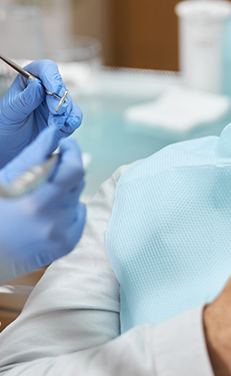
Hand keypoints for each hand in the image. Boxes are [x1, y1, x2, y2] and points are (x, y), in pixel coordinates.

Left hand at [0, 60, 82, 167]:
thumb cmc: (5, 126)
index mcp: (29, 81)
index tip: (55, 89)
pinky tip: (66, 126)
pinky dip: (73, 121)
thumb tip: (38, 84)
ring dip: (65, 113)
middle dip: (59, 99)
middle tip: (55, 111)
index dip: (52, 76)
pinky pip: (75, 117)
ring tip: (55, 124)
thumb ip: (25, 99)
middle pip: (60, 87)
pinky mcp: (65, 120)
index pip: (45, 69)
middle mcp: (46, 91)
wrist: (9, 147)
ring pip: (70, 102)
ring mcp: (56, 105)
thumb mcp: (10, 112)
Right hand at [0, 126, 85, 282]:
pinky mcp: (67, 243)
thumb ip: (34, 155)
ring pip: (77, 196)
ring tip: (40, 199)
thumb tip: (56, 132)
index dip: (72, 153)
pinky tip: (47, 214)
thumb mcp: (6, 178)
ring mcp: (59, 232)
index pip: (73, 169)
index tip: (67, 145)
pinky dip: (69, 210)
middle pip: (77, 180)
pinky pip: (79, 214)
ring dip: (65, 191)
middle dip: (65, 171)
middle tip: (47, 174)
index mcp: (33, 198)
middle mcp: (49, 217)